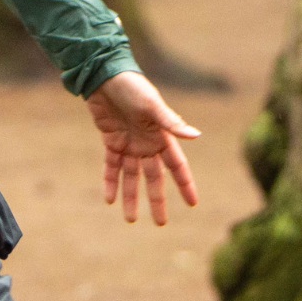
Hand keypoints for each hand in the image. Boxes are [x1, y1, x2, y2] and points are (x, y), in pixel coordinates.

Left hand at [85, 70, 201, 223]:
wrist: (105, 76)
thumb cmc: (133, 87)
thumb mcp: (152, 105)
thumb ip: (171, 122)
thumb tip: (196, 135)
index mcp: (162, 136)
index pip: (177, 166)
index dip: (185, 184)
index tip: (193, 204)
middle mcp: (148, 143)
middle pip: (154, 178)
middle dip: (157, 200)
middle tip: (161, 223)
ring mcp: (130, 144)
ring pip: (132, 177)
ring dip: (131, 197)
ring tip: (130, 220)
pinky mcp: (112, 141)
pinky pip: (111, 166)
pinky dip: (110, 181)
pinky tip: (109, 199)